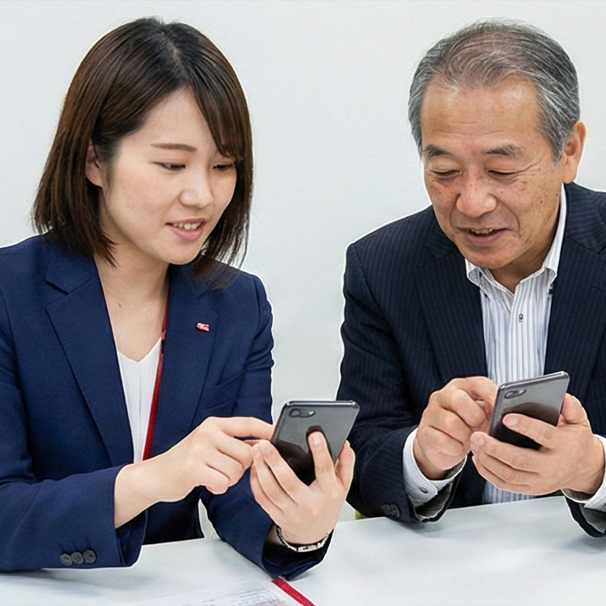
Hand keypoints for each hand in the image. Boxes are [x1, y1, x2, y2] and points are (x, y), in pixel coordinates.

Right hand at [114, 416, 272, 526]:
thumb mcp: (210, 443)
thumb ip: (234, 443)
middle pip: (247, 453)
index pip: (248, 423)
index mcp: (215, 424)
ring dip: (229, 479)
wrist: (157, 475)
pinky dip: (219, 487)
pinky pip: (223, 482)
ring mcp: (199, 449)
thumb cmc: (187, 461)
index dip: (266, 429)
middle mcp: (208, 433)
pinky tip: (208, 482)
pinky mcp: (193, 468)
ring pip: (236, 470)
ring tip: (214, 474)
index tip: (279, 435)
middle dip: (242, 467)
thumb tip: (262, 446)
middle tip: (226, 468)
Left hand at [250, 432, 354, 545]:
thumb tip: (345, 443)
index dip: (320, 451)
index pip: (325, 470)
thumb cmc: (328, 504)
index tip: (314, 434)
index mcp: (328, 492)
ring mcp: (292, 512)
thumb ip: (346, 463)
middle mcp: (310, 504)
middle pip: (289, 481)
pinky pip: (263, 499)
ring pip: (272, 490)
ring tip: (256, 451)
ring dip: (261, 469)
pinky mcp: (277, 516)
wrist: (315, 533)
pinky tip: (254, 467)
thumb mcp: (343, 484)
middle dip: (275, 461)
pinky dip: (255, 482)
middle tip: (265, 443)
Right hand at [414, 377, 496, 478]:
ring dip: (466, 437)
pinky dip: (456, 449)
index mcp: (460, 387)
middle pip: (459, 400)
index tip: (502, 407)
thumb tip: (513, 415)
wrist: (440, 444)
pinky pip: (444, 441)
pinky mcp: (424, 432)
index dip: (492, 394)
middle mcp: (443, 396)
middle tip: (480, 427)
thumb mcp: (481, 416)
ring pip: (452, 424)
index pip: (477, 384)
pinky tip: (458, 447)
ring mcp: (431, 413)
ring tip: (469, 440)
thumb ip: (493, 411)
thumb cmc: (465, 426)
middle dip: (475, 417)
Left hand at [470, 394, 604, 495]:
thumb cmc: (574, 441)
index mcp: (564, 446)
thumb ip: (572, 408)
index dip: (525, 426)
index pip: (544, 435)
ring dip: (488, 460)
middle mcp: (551, 466)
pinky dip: (488, 473)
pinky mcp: (530, 489)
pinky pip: (505, 485)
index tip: (506, 417)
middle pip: (520, 460)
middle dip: (496, 448)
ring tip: (475, 444)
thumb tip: (562, 397)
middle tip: (478, 435)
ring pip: (509, 475)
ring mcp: (540, 481)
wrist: (582, 469)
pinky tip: (478, 458)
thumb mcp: (579, 422)